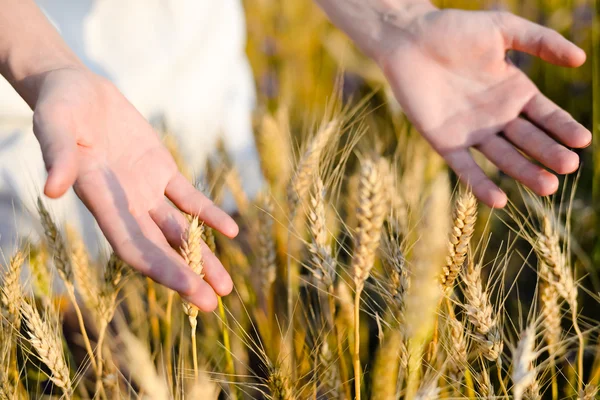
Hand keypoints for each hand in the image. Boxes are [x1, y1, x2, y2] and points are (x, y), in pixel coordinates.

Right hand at [33, 67, 237, 310]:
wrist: (77, 89)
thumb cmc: (59, 107)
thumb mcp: (54, 126)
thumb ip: (58, 156)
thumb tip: (53, 190)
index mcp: (100, 201)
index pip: (134, 246)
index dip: (162, 269)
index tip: (190, 290)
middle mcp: (125, 204)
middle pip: (160, 249)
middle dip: (187, 275)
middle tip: (214, 305)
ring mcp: (145, 189)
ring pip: (179, 230)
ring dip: (202, 256)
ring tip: (226, 285)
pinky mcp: (160, 170)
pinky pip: (188, 197)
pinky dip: (208, 213)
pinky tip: (232, 231)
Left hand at [377, 7, 590, 206]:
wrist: (408, 39)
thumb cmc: (453, 30)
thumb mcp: (501, 29)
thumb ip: (540, 41)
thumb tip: (580, 59)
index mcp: (513, 92)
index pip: (546, 116)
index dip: (563, 128)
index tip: (583, 142)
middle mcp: (496, 116)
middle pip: (528, 140)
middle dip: (549, 154)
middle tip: (568, 167)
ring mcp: (472, 132)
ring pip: (503, 157)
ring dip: (524, 172)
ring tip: (548, 187)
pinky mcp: (445, 142)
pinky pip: (465, 167)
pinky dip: (480, 185)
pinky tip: (499, 201)